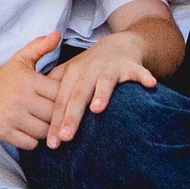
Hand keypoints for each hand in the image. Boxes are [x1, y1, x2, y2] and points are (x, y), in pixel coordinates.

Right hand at [0, 32, 62, 148]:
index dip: (64, 97)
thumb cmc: (5, 77)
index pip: (59, 93)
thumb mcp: (21, 59)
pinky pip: (30, 144)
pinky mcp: (4, 132)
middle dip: (57, 116)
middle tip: (56, 114)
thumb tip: (57, 34)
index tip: (63, 98)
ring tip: (45, 122)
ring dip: (47, 130)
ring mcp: (11, 117)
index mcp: (28, 80)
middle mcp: (20, 99)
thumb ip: (40, 47)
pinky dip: (33, 140)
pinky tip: (31, 131)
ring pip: (44, 131)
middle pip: (53, 114)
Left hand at [44, 32, 157, 146]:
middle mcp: (89, 70)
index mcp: (72, 73)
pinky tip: (150, 84)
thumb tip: (39, 121)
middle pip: (78, 95)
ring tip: (97, 109)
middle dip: (71, 116)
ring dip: (101, 94)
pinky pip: (138, 72)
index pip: (61, 100)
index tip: (52, 143)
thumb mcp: (70, 75)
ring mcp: (110, 67)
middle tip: (65, 137)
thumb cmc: (91, 67)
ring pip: (104, 82)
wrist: (119, 45)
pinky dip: (144, 77)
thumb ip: (56, 93)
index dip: (55, 121)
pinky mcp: (130, 66)